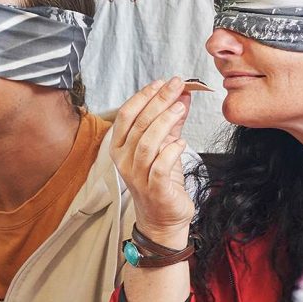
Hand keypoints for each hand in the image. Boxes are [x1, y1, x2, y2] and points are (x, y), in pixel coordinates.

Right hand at [114, 76, 197, 239]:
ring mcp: (137, 176)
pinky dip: (171, 152)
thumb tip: (182, 95)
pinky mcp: (154, 190)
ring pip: (147, 143)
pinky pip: (160, 167)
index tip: (161, 82)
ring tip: (180, 107)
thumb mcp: (165, 146)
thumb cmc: (160, 181)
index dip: (143, 97)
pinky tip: (182, 142)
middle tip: (176, 86)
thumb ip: (172, 121)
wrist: (162, 218)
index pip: (126, 115)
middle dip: (159, 102)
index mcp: (120, 147)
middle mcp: (124, 161)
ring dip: (164, 122)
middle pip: (139, 125)